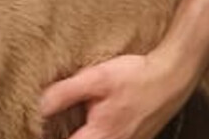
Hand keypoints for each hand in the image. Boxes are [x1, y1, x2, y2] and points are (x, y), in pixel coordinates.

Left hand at [39, 53, 195, 138]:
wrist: (174, 75)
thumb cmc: (137, 76)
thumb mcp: (95, 79)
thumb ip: (63, 94)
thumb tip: (37, 107)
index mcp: (101, 137)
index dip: (47, 137)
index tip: (35, 129)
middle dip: (63, 136)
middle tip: (46, 126)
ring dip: (77, 134)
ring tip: (65, 123)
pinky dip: (92, 133)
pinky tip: (89, 120)